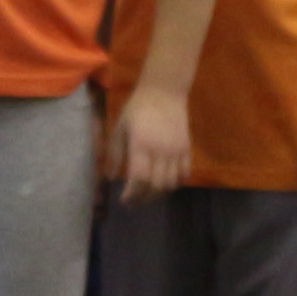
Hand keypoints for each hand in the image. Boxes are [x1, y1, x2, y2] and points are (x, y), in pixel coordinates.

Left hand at [107, 86, 191, 203]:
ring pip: (171, 183)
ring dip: (159, 194)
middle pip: (156, 186)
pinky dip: (176, 183)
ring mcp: (176, 151)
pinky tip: (166, 183)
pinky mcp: (187, 149)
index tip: (124, 201)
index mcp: (141, 146)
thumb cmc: (137, 109)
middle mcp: (161, 152)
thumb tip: (109, 177)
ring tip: (148, 195)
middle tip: (134, 203)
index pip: (139, 179)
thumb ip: (114, 154)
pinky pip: (184, 173)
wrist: (164, 92)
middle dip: (144, 199)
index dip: (132, 195)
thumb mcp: (120, 128)